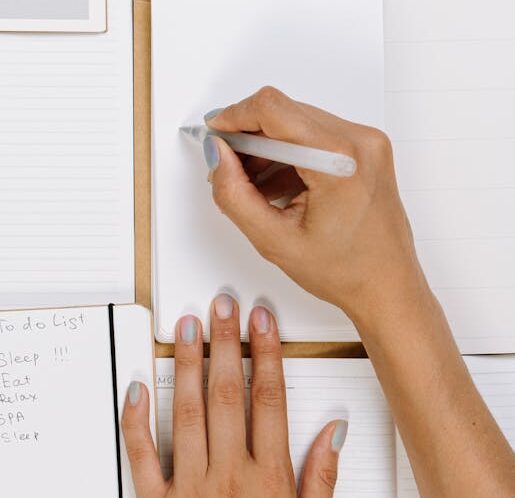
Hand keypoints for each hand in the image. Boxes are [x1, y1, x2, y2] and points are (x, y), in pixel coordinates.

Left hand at [122, 297, 347, 497]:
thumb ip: (321, 481)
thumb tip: (330, 432)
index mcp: (268, 481)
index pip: (268, 402)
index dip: (265, 355)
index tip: (261, 323)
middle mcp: (227, 477)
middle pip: (225, 395)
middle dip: (224, 344)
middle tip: (221, 307)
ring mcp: (188, 489)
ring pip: (186, 414)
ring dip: (185, 366)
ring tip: (186, 328)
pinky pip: (143, 455)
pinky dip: (137, 419)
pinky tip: (137, 386)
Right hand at [203, 86, 428, 323]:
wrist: (386, 285)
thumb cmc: (344, 270)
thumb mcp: (273, 239)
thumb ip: (234, 194)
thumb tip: (217, 155)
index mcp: (339, 161)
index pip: (273, 110)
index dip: (234, 116)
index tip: (215, 134)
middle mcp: (359, 141)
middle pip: (284, 113)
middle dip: (248, 138)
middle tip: (229, 171)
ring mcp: (367, 142)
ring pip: (297, 122)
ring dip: (267, 148)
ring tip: (255, 189)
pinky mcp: (366, 148)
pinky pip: (315, 135)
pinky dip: (288, 154)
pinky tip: (278, 188)